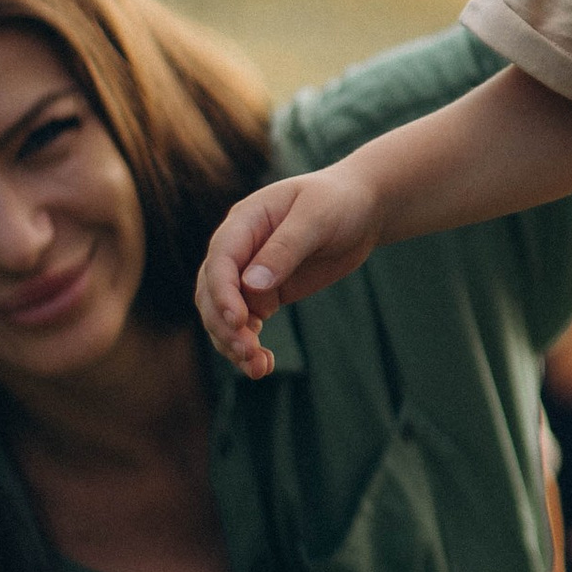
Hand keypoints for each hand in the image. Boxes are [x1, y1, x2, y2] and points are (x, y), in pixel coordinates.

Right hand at [196, 160, 385, 379]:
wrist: (360, 210)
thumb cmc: (338, 202)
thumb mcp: (316, 217)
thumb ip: (286, 248)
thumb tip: (252, 286)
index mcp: (244, 221)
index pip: (220, 261)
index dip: (222, 292)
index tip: (239, 321)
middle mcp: (238, 249)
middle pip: (211, 293)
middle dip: (225, 325)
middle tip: (249, 353)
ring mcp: (248, 274)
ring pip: (223, 314)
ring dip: (233, 343)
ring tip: (258, 368)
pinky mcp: (265, 294)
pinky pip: (246, 324)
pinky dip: (248, 345)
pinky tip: (263, 365)